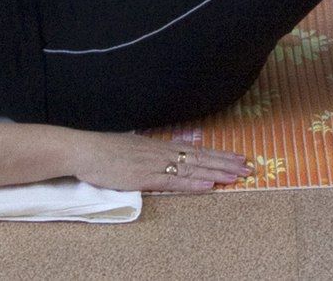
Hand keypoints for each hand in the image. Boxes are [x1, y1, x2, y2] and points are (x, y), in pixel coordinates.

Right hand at [67, 132, 249, 193]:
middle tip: (248, 167)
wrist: (84, 150)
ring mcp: (154, 164)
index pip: (196, 150)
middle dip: (225, 163)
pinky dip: (193, 184)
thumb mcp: (132, 149)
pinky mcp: (144, 177)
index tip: (237, 157)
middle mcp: (161, 152)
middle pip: (200, 158)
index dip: (218, 155)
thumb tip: (162, 159)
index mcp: (159, 146)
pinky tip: (209, 186)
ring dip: (216, 173)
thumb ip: (150, 155)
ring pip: (192, 169)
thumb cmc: (104, 152)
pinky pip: (173, 182)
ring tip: (237, 176)